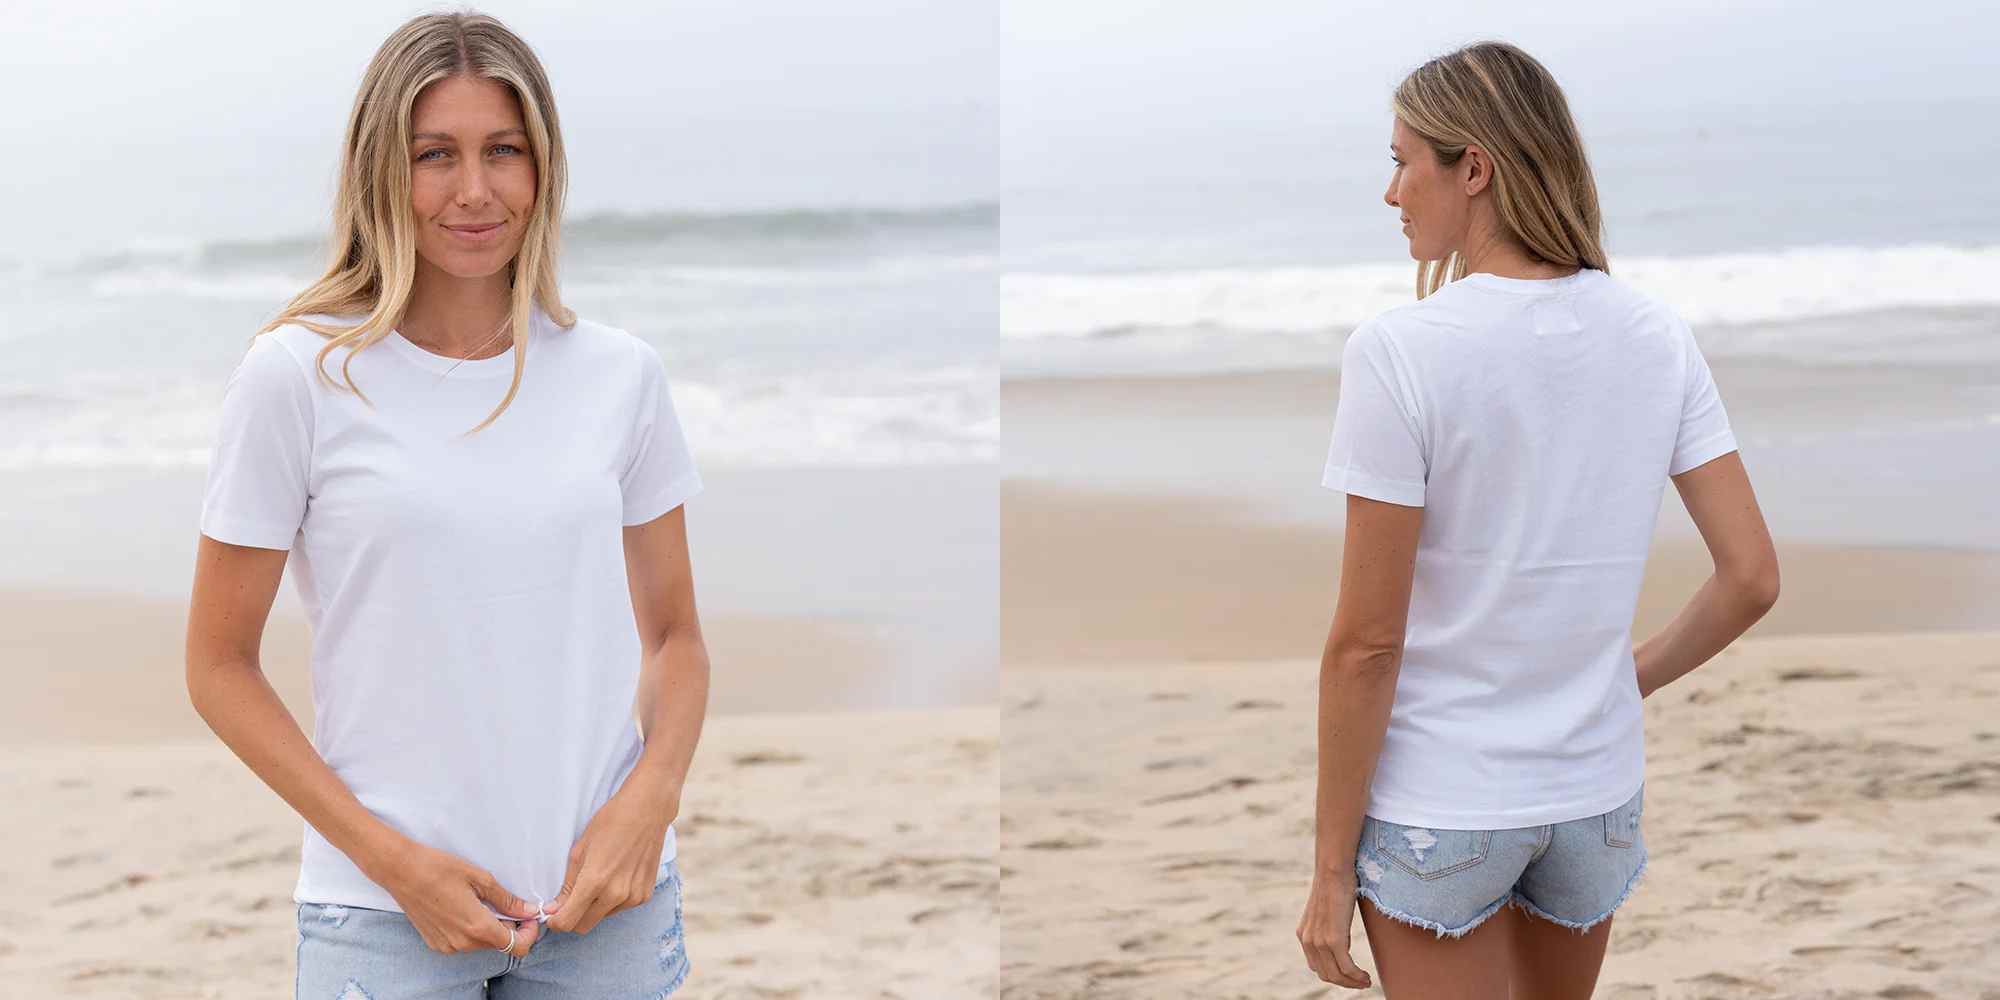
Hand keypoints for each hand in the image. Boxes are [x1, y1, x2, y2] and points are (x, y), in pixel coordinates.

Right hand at [370, 838, 546, 956]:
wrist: (401, 871)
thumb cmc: (440, 869)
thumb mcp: (480, 879)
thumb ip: (507, 900)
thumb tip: (528, 910)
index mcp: (477, 927)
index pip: (516, 946)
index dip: (528, 933)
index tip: (528, 916)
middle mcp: (462, 943)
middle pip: (498, 944)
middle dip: (509, 926)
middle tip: (506, 902)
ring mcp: (447, 945)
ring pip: (481, 943)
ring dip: (489, 926)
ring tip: (480, 901)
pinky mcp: (435, 943)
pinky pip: (463, 941)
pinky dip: (470, 929)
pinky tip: (463, 907)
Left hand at [542, 781, 676, 934]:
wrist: (647, 810)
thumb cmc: (609, 824)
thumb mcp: (580, 851)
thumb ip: (567, 885)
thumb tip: (554, 909)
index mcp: (594, 882)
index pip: (567, 922)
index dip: (555, 921)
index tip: (552, 914)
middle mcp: (615, 894)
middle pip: (583, 926)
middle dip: (572, 918)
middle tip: (569, 900)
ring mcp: (632, 897)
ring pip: (602, 917)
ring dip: (594, 908)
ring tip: (598, 881)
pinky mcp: (644, 896)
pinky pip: (620, 908)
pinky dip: (612, 901)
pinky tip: (616, 878)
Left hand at [1297, 872, 1373, 989]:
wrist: (1333, 871)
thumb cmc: (1334, 886)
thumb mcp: (1327, 913)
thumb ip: (1329, 930)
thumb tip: (1343, 945)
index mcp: (1304, 935)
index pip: (1317, 966)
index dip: (1335, 975)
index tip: (1350, 975)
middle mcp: (1308, 941)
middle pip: (1326, 975)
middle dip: (1345, 983)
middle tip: (1362, 982)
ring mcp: (1320, 941)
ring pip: (1337, 975)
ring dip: (1353, 983)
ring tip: (1366, 981)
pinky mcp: (1334, 939)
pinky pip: (1346, 968)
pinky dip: (1357, 976)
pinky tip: (1366, 977)